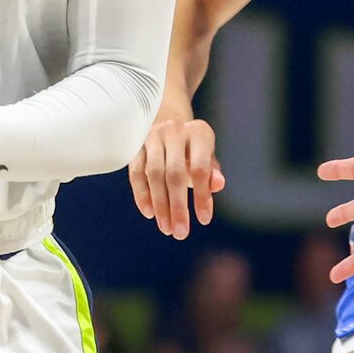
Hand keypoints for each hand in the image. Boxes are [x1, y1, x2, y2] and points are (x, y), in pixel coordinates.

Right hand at [130, 93, 225, 237]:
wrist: (166, 120)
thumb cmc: (192, 147)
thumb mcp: (207, 155)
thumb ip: (212, 171)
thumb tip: (218, 185)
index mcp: (199, 133)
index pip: (201, 169)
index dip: (202, 196)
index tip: (204, 220)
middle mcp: (175, 131)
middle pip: (175, 174)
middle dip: (178, 207)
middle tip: (180, 232)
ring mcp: (152, 136)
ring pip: (154, 175)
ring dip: (160, 205)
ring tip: (166, 227)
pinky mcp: (135, 145)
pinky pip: (136, 173)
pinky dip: (142, 195)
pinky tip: (149, 213)